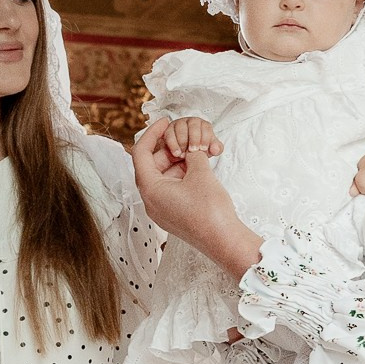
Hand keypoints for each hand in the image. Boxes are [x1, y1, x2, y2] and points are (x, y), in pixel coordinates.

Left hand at [136, 129, 261, 273]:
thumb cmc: (210, 212)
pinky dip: (182, 174)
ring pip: (164, 175)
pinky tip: (198, 167)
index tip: (165, 122)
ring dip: (178, 161)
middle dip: (170, 148)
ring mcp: (162, 209)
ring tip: (196, 152)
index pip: (140, 153)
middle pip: (152, 164)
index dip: (152, 133)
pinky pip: (171, 187)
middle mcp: (151, 201)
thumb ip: (192, 154)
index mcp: (150, 189)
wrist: (224, 241)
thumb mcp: (200, 173)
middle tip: (187, 139)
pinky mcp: (173, 213)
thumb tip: (190, 148)